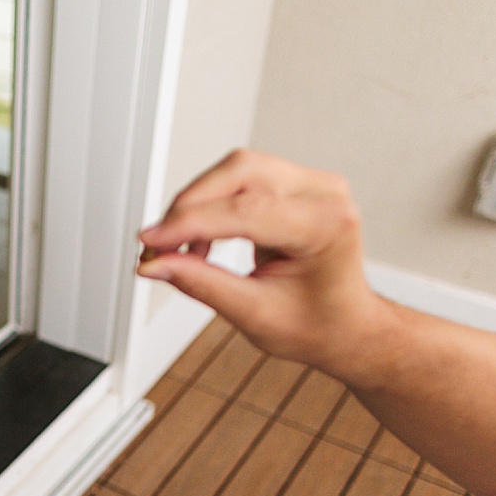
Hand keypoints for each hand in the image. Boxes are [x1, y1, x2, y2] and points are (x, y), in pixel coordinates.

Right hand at [137, 150, 387, 374]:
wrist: (345, 326)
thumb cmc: (317, 325)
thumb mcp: (255, 314)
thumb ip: (202, 283)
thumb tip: (156, 264)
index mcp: (327, 226)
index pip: (245, 210)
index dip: (189, 224)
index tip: (150, 242)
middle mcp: (325, 195)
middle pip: (240, 172)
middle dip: (189, 206)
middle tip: (156, 243)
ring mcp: (312, 184)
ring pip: (237, 169)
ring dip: (198, 203)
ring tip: (178, 246)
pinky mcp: (295, 184)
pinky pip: (243, 177)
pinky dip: (213, 203)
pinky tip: (201, 238)